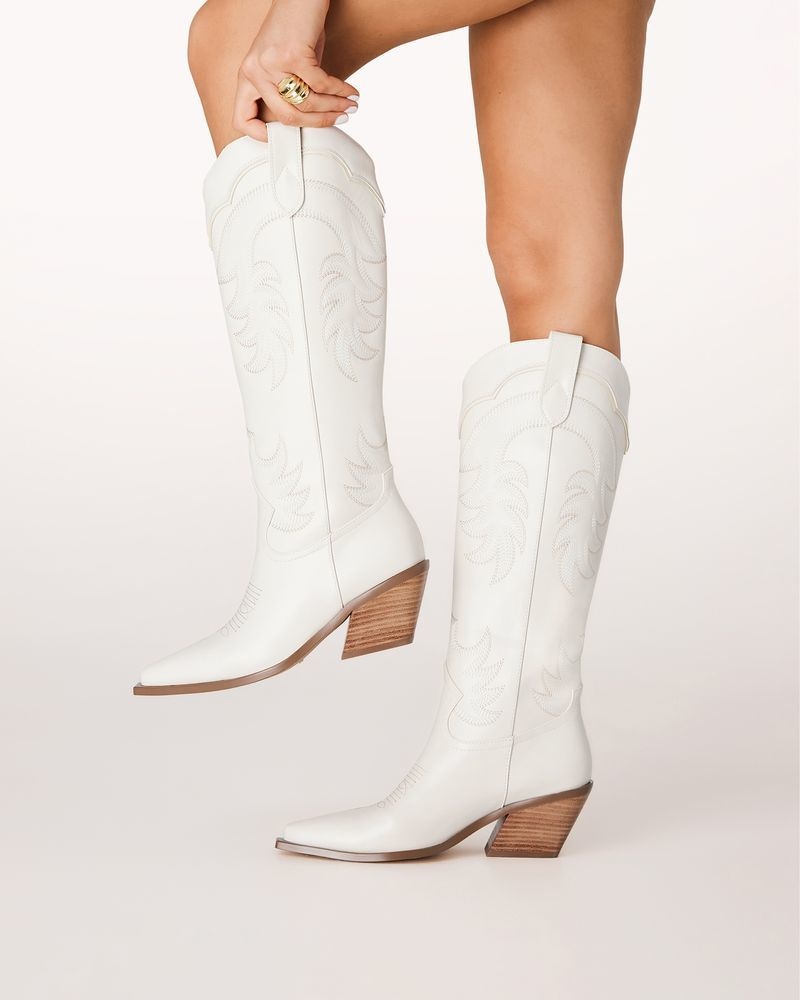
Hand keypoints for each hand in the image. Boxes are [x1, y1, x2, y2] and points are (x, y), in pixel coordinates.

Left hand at [233, 0, 358, 138]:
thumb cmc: (296, 28)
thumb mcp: (285, 64)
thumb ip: (291, 92)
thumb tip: (313, 121)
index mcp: (248, 76)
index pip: (242, 119)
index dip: (259, 135)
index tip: (283, 137)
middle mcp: (255, 71)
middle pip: (287, 117)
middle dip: (318, 123)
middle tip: (339, 118)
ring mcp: (271, 63)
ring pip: (306, 103)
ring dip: (334, 106)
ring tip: (350, 106)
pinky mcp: (291, 54)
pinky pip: (321, 84)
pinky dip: (340, 90)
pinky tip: (351, 91)